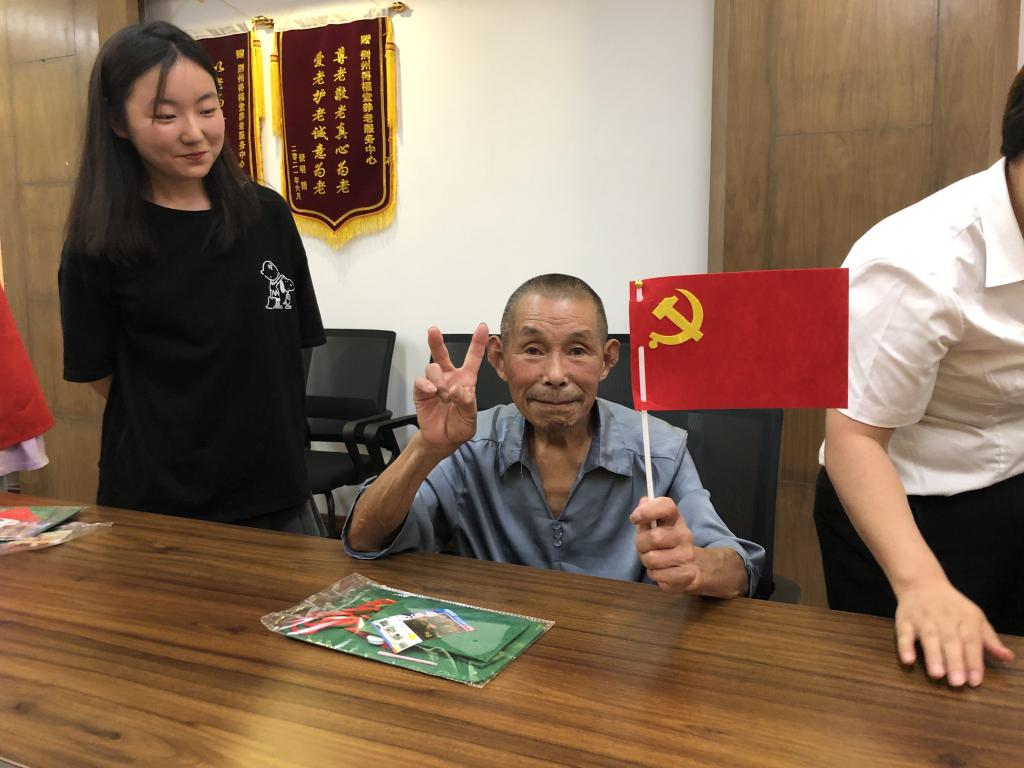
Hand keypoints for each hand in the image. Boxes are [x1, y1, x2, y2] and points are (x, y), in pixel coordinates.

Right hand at [413, 323, 488, 454]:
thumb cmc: (459, 426)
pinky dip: (427, 385)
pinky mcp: (422, 391)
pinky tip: (432, 392)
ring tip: (444, 396)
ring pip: (433, 367)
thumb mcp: (470, 416)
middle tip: (433, 331)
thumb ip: (466, 402)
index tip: (483, 326)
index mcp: (466, 380)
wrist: (442, 439)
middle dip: (437, 341)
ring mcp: (435, 383)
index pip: (473, 358)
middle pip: (443, 354)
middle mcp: (449, 377)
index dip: (478, 342)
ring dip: (439, 381)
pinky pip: (421, 381)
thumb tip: (457, 389)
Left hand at [631, 496, 703, 594]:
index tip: (634, 518)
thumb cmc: (666, 545)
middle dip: (641, 544)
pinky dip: (654, 575)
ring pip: (652, 559)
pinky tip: (662, 572)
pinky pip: (658, 575)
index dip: (648, 510)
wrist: (691, 569)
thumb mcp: (656, 528)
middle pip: (654, 536)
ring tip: (654, 560)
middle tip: (644, 548)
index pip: (666, 506)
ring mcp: (687, 555)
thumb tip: (643, 500)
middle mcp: (684, 535)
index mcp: (675, 520)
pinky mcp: (686, 574)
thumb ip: (647, 515)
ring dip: (647, 561)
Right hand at [894, 579, 1014, 686]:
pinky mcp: (904, 620)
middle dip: (954, 661)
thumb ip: (989, 640)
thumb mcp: (975, 618)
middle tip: (957, 682)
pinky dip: (905, 646)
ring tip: (937, 675)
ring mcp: (923, 619)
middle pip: (950, 641)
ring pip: (928, 638)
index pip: (971, 640)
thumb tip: (1007, 657)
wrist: (921, 583)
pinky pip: (903, 634)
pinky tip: (908, 660)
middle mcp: (944, 618)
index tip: (975, 681)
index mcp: (965, 618)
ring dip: (932, 656)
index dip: (973, 660)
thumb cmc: (952, 606)